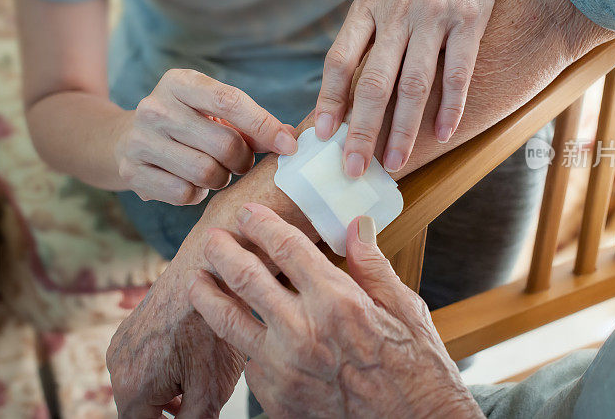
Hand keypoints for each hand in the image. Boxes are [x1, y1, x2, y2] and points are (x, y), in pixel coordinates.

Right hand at [107, 267, 245, 417]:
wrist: (208, 268)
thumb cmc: (212, 326)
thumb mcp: (212, 388)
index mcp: (133, 388)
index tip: (189, 414)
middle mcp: (118, 367)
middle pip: (138, 411)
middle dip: (167, 415)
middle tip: (195, 403)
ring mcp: (120, 345)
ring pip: (139, 387)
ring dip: (163, 394)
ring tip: (195, 384)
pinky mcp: (129, 329)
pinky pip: (139, 362)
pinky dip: (160, 370)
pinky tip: (188, 360)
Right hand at [114, 68, 296, 204]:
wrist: (125, 139)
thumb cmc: (187, 123)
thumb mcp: (213, 111)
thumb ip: (250, 123)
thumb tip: (289, 139)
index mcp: (179, 82)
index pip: (230, 101)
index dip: (264, 125)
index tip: (289, 145)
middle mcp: (155, 107)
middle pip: (224, 144)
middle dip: (243, 160)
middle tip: (241, 163)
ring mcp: (139, 140)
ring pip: (206, 172)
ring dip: (222, 178)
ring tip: (216, 171)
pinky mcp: (131, 172)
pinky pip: (184, 194)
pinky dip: (197, 194)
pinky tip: (191, 182)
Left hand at [188, 204, 482, 417]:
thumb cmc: (416, 368)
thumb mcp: (405, 308)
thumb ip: (371, 265)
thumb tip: (356, 226)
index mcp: (337, 302)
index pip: (286, 248)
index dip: (262, 225)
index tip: (248, 213)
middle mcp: (303, 333)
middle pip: (246, 278)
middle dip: (223, 252)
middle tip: (212, 239)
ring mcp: (285, 369)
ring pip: (229, 323)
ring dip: (209, 296)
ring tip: (197, 280)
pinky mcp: (277, 399)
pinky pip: (248, 363)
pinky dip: (241, 343)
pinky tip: (239, 331)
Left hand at [314, 0, 561, 176]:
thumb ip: (367, 24)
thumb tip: (348, 72)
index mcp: (369, 6)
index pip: (340, 60)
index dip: (329, 100)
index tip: (321, 134)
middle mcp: (397, 14)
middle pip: (372, 83)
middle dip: (360, 131)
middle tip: (353, 168)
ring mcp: (433, 16)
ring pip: (413, 84)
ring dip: (403, 130)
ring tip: (396, 162)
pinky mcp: (470, 17)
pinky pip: (459, 71)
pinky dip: (451, 106)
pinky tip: (444, 132)